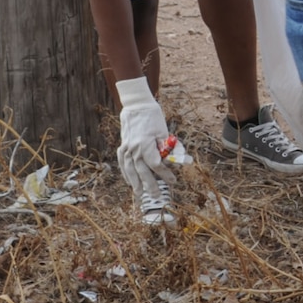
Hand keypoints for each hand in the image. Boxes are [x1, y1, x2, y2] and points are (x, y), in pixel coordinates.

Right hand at [114, 76, 175, 196]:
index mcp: (145, 143)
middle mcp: (134, 148)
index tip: (173, 181)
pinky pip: (123, 164)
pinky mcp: (122, 147)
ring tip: (140, 194)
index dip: (165, 174)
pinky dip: (126, 174)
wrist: (137, 106)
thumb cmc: (153, 118)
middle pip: (142, 170)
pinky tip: (130, 182)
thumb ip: (170, 148)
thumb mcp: (165, 132)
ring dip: (135, 183)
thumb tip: (180, 161)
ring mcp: (126, 148)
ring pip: (130, 169)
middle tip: (156, 196)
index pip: (156, 164)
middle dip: (149, 184)